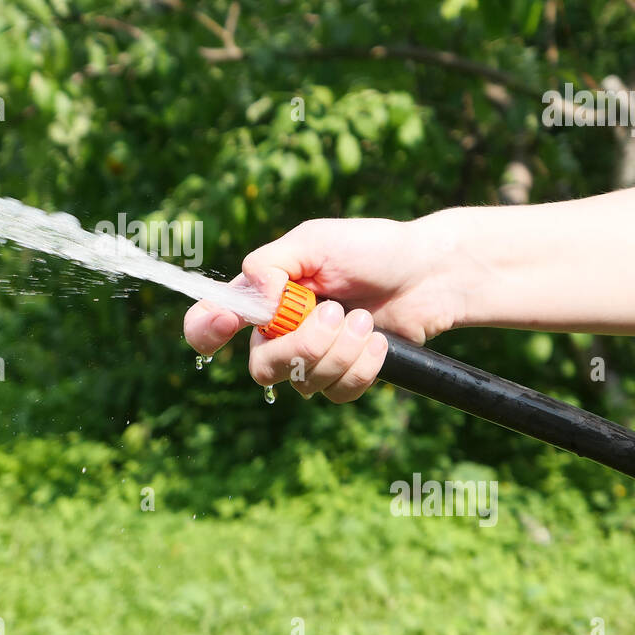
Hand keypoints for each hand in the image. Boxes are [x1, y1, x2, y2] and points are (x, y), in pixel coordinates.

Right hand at [182, 217, 463, 401]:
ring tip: (366, 319)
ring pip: (303, 382)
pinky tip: (379, 341)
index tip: (232, 322)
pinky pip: (336, 393)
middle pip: (261, 366)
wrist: (428, 274)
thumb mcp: (315, 241)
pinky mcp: (343, 376)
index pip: (208, 321)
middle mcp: (279, 332)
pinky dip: (362, 366)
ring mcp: (311, 358)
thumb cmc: (370, 249)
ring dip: (342, 350)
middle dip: (303, 345)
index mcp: (262, 295)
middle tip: (336, 312)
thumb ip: (270, 264)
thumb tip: (256, 301)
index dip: (206, 330)